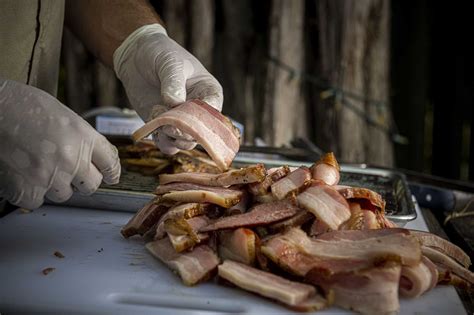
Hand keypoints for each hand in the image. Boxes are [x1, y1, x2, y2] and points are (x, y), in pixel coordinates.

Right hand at [0, 79, 120, 208]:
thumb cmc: (20, 105)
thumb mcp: (61, 114)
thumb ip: (78, 137)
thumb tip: (87, 155)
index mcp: (83, 136)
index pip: (110, 162)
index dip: (111, 172)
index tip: (111, 177)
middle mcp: (72, 158)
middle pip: (92, 185)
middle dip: (82, 181)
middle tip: (68, 173)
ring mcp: (50, 175)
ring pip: (64, 195)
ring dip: (53, 186)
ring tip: (36, 166)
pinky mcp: (27, 189)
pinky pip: (36, 201)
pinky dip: (28, 192)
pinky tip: (20, 175)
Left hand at [114, 24, 222, 154]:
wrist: (136, 57)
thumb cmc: (160, 53)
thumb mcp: (169, 62)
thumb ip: (173, 81)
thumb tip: (175, 102)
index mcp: (209, 92)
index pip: (213, 112)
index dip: (202, 118)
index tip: (185, 114)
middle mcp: (199, 111)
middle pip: (201, 133)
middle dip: (185, 132)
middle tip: (168, 124)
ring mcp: (182, 121)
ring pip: (185, 142)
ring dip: (172, 137)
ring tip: (158, 118)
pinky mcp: (165, 127)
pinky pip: (168, 145)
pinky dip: (161, 141)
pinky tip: (152, 124)